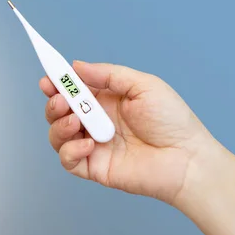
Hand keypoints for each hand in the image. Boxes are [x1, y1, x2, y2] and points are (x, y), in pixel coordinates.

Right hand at [41, 61, 214, 204]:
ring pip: (58, 135)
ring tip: (76, 122)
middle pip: (59, 111)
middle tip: (61, 101)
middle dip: (54, 103)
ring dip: (59, 125)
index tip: (48, 79)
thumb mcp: (143, 85)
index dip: (57, 83)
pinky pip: (68, 160)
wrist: (187, 159)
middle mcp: (95, 122)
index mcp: (105, 100)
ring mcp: (92, 145)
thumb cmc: (172, 121)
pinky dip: (70, 150)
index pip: (73, 89)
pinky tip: (88, 145)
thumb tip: (76, 66)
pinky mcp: (93, 167)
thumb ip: (109, 74)